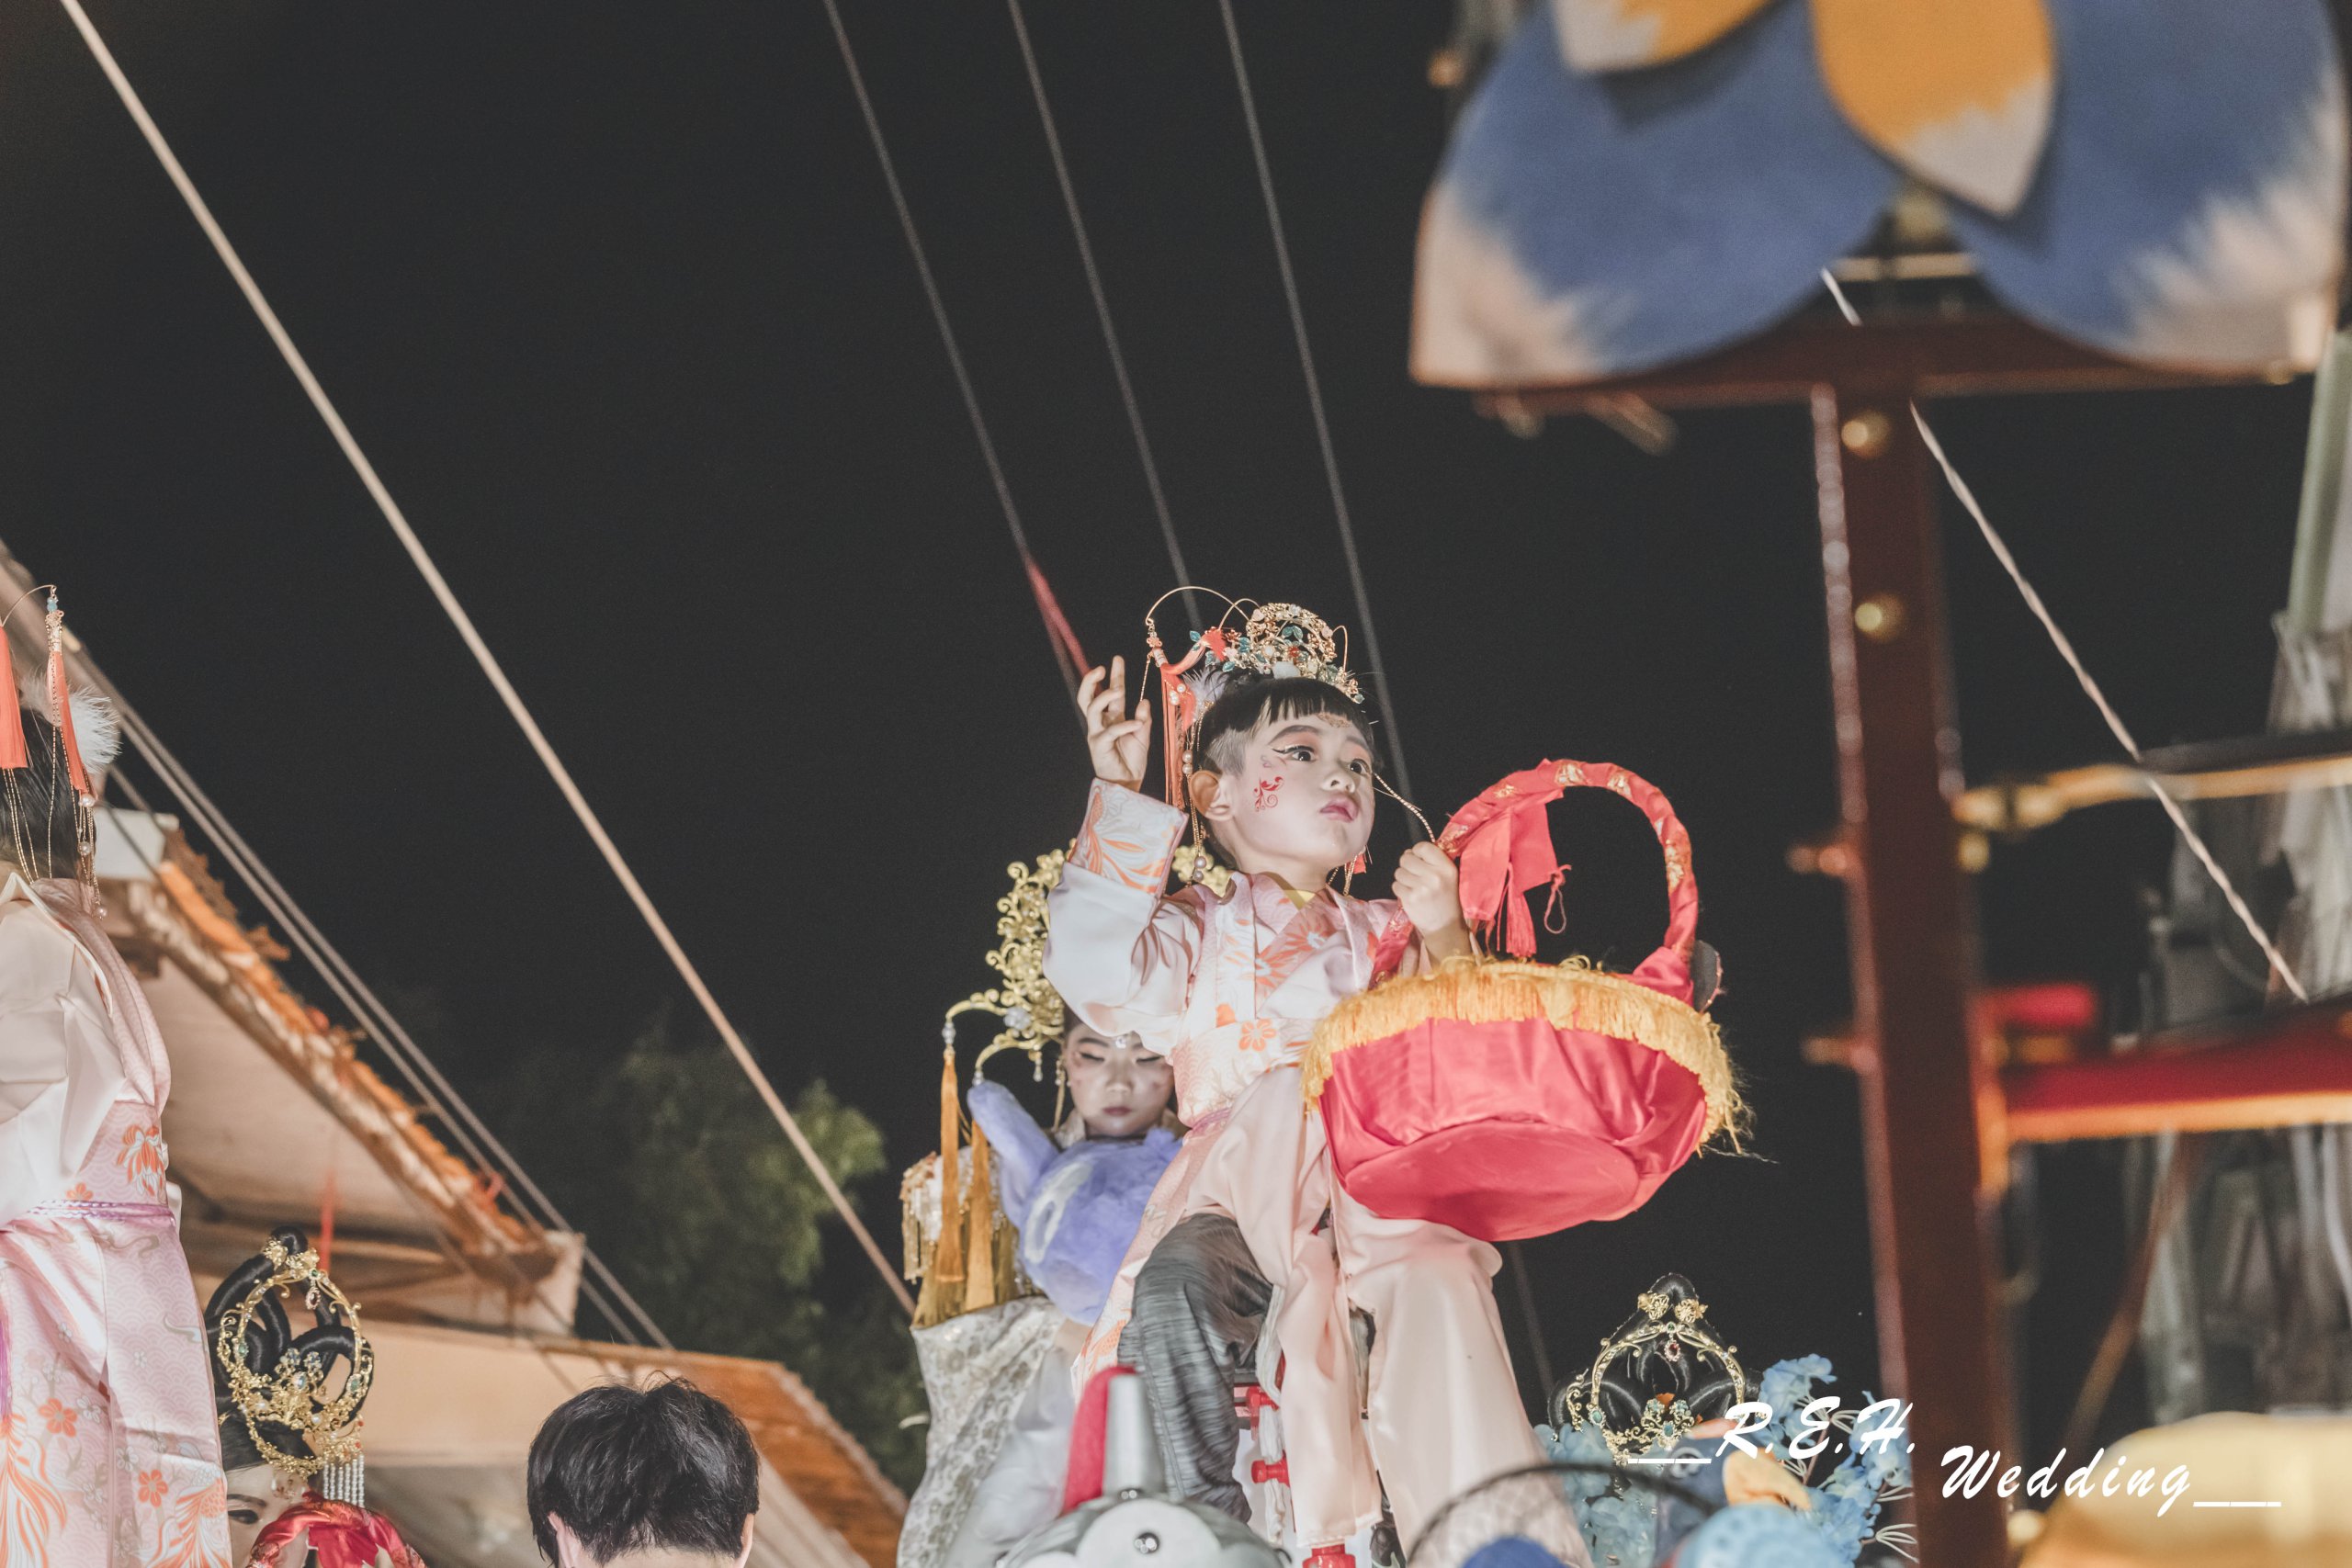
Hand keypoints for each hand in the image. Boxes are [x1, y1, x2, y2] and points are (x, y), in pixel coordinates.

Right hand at [1079, 657, 1151, 790]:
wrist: (1128, 784)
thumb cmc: (1132, 762)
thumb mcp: (1143, 737)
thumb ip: (1143, 719)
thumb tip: (1144, 701)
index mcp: (1112, 719)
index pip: (1111, 693)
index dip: (1114, 676)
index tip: (1117, 659)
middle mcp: (1101, 724)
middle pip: (1087, 697)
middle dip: (1091, 681)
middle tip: (1102, 668)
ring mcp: (1097, 734)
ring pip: (1092, 708)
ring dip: (1104, 696)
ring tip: (1118, 690)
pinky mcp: (1099, 746)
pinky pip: (1109, 731)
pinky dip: (1124, 725)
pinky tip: (1136, 724)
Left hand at [1392, 842, 1467, 955]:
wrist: (1445, 926)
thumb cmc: (1446, 899)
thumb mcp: (1449, 877)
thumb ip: (1433, 861)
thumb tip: (1410, 852)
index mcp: (1446, 868)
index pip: (1423, 847)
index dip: (1417, 852)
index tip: (1420, 860)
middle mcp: (1434, 876)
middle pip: (1406, 858)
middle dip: (1407, 865)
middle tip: (1415, 875)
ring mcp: (1421, 888)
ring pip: (1399, 872)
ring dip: (1403, 878)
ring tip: (1414, 886)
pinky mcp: (1409, 899)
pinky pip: (1395, 885)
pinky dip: (1400, 889)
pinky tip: (1410, 895)